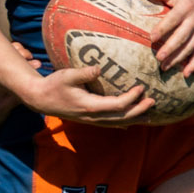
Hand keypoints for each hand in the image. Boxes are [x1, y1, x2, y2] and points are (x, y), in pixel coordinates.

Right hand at [21, 65, 154, 124]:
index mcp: (90, 106)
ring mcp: (91, 120)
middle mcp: (93, 116)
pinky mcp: (89, 119)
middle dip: (139, 110)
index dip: (131, 98)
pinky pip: (111, 124)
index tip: (140, 87)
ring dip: (134, 118)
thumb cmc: (52, 85)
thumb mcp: (66, 76)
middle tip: (153, 101)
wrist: (40, 99)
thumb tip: (99, 68)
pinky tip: (131, 121)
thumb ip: (83, 73)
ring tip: (149, 113)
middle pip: (122, 118)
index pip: (117, 105)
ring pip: (118, 123)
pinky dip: (123, 122)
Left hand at [144, 0, 193, 73]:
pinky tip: (186, 74)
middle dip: (171, 48)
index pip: (173, 19)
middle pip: (183, 36)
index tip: (151, 38)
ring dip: (179, 58)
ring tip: (165, 68)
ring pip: (191, 46)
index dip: (163, 28)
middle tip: (159, 58)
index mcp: (186, 6)